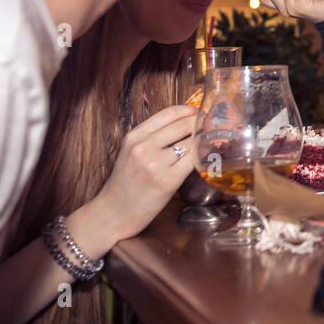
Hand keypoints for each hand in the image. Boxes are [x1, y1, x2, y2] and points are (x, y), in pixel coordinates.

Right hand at [87, 104, 197, 244]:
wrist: (112, 213)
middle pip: (183, 125)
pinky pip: (192, 162)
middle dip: (200, 124)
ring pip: (190, 144)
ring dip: (203, 142)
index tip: (198, 112)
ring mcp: (155, 164)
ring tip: (210, 143)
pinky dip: (200, 158)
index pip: (169, 113)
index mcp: (134, 136)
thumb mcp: (130, 152)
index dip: (189, 110)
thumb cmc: (125, 184)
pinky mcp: (167, 181)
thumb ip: (152, 138)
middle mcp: (144, 147)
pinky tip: (204, 158)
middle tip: (211, 126)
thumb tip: (183, 124)